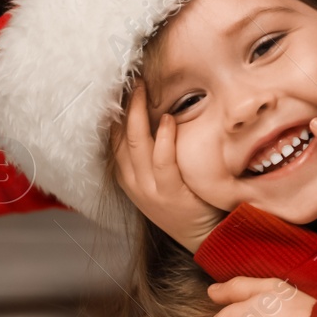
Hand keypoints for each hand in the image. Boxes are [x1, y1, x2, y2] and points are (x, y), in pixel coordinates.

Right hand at [112, 81, 223, 251]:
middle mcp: (133, 181)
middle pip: (121, 136)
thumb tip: (159, 114)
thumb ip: (154, 152)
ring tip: (143, 89)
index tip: (121, 86)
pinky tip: (166, 119)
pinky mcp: (168, 194)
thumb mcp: (161, 178)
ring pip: (136, 144)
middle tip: (133, 79)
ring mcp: (148, 189)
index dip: (116, 112)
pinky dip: (163, 138)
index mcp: (128, 176)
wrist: (203, 237)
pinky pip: (162, 161)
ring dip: (138, 114)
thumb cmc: (187, 201)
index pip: (113, 138)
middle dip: (125, 106)